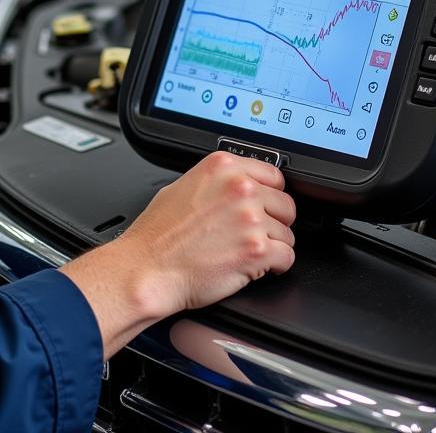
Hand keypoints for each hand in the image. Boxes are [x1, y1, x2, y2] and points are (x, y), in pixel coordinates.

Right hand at [61, 152, 294, 356]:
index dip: (270, 194)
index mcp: (222, 167)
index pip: (274, 174)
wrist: (148, 269)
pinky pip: (286, 258)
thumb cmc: (158, 235)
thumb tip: (234, 185)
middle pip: (285, 204)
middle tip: (252, 233)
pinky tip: (252, 266)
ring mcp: (250, 218)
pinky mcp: (257, 250)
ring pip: (287, 234)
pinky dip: (274, 267)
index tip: (265, 205)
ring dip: (272, 246)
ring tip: (244, 252)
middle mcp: (239, 187)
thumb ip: (216, 182)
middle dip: (274, 221)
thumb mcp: (181, 187)